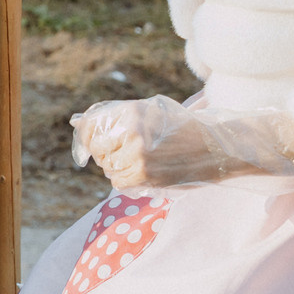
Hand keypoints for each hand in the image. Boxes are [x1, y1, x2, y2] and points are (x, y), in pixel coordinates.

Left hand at [70, 96, 293, 189]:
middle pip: (98, 149)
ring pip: (107, 167)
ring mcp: (137, 155)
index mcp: (131, 112)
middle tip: (130, 152)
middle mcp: (132, 132)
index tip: (98, 141)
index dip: (90, 136)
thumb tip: (75, 122)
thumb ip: (113, 117)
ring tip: (142, 161)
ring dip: (118, 167)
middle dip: (107, 153)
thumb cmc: (182, 128)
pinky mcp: (145, 175)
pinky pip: (118, 181)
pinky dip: (125, 180)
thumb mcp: (149, 113)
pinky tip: (144, 172)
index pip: (90, 127)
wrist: (219, 146)